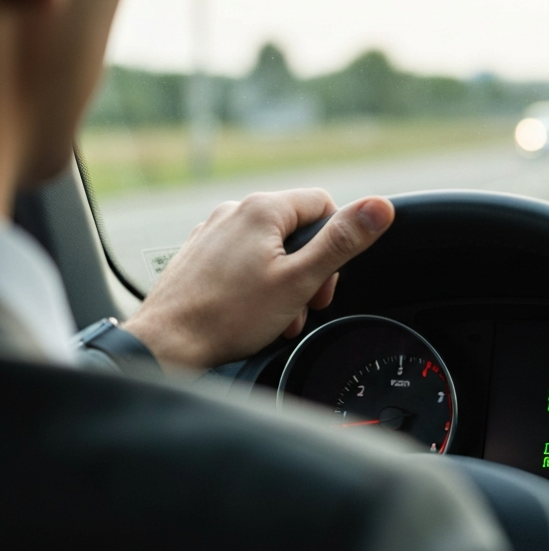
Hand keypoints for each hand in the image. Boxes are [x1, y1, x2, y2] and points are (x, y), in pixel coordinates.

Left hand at [123, 190, 393, 369]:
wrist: (166, 345)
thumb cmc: (228, 317)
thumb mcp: (300, 281)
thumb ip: (342, 242)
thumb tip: (380, 207)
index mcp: (263, 209)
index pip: (324, 205)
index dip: (335, 245)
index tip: (323, 282)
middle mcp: (234, 211)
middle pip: (297, 230)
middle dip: (308, 270)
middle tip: (302, 305)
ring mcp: (213, 232)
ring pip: (270, 248)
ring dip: (284, 282)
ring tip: (275, 315)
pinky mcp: (199, 254)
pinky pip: (243, 260)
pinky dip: (256, 284)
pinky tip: (250, 311)